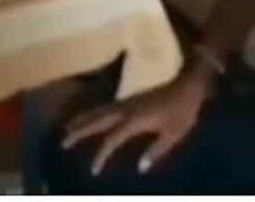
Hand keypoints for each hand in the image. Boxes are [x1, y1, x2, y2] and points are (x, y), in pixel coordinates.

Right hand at [60, 71, 210, 175]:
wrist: (190, 83)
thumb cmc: (185, 109)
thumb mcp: (175, 132)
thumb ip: (157, 150)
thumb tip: (140, 168)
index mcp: (135, 119)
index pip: (112, 139)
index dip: (101, 156)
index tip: (94, 171)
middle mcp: (127, 109)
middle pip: (98, 120)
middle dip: (80, 131)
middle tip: (63, 142)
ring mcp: (128, 101)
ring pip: (100, 111)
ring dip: (83, 119)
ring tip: (67, 128)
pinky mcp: (132, 98)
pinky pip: (107, 107)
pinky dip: (94, 113)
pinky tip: (91, 117)